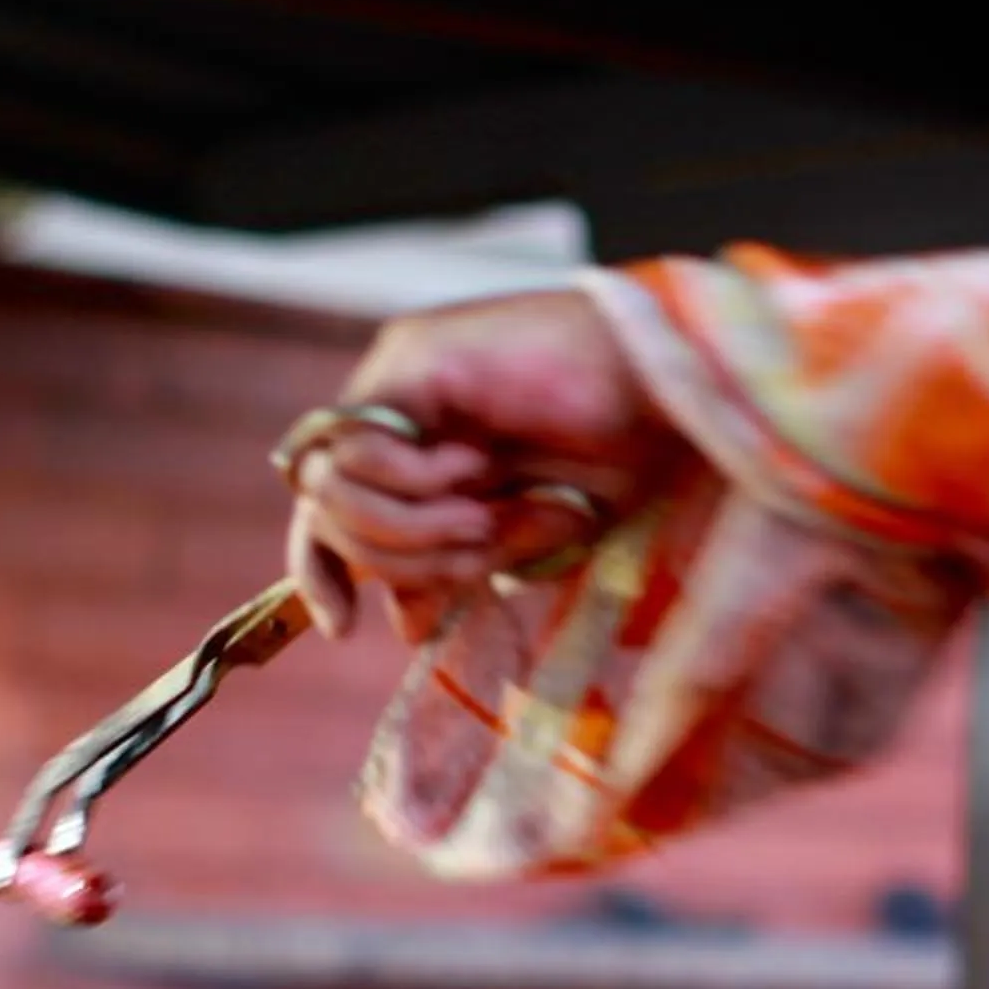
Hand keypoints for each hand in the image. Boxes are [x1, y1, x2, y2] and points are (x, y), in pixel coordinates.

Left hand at [284, 290, 691, 638]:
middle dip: (399, 559)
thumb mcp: (530, 536)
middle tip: (478, 550)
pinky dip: (411, 482)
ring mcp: (398, 385)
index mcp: (422, 457)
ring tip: (481, 516)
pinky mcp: (408, 361)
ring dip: (408, 527)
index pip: (328, 518)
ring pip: (329, 486)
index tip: (345, 627)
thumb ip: (459, 567)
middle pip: (326, 514)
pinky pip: (356, 446)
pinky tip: (473, 468)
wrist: (668, 389)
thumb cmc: (621, 453)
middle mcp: (399, 419)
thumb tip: (405, 622)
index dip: (320, 574)